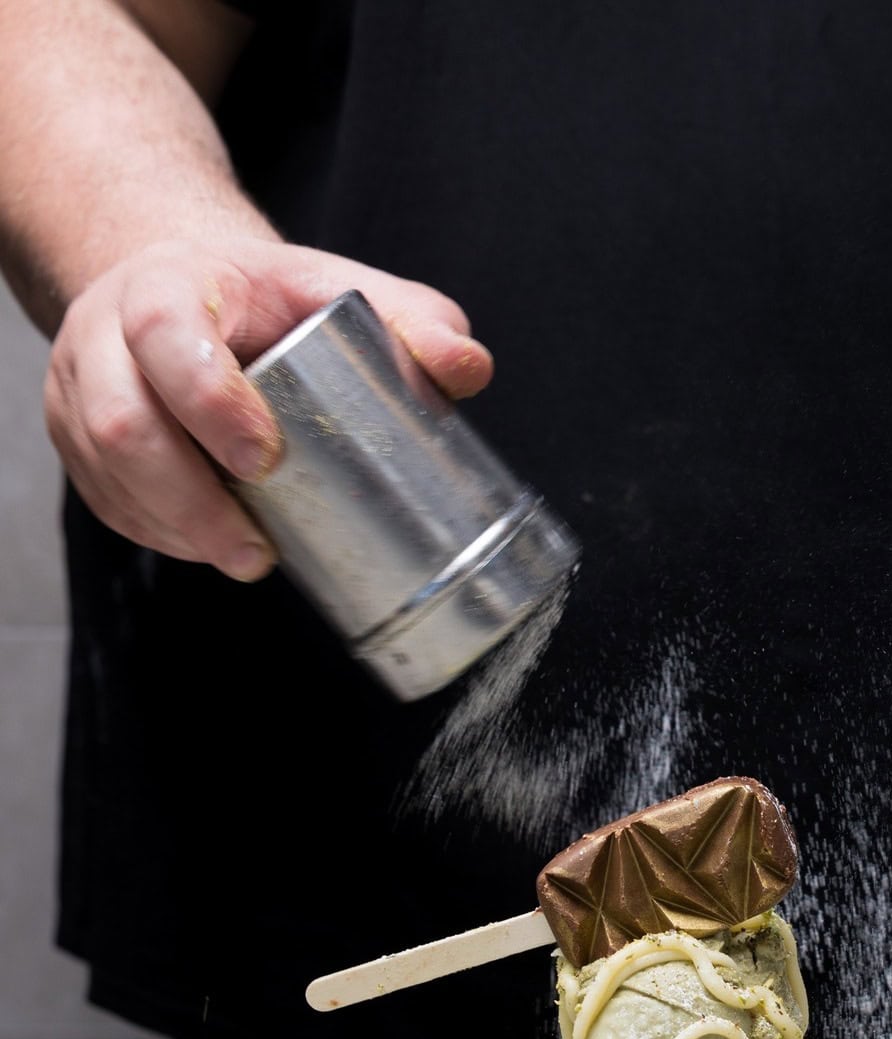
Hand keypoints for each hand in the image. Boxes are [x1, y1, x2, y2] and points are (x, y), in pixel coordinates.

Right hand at [44, 236, 493, 580]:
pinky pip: (104, 497)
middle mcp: (107, 330)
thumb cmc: (272, 297)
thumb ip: (412, 321)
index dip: (209, 401)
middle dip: (189, 499)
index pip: (166, 331)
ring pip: (106, 470)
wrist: (190, 284)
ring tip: (244, 559)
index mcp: (171, 281)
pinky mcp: (77, 436)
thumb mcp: (340, 288)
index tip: (265, 460)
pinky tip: (206, 547)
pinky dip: (157, 532)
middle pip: (123, 422)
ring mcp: (80, 387)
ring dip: (175, 528)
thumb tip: (469, 371)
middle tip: (257, 551)